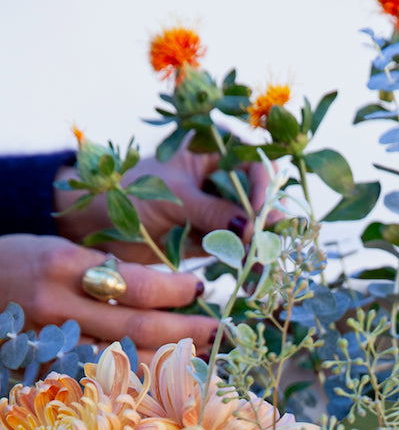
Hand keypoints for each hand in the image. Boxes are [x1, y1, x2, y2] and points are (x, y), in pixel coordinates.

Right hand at [0, 234, 217, 366]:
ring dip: (168, 364)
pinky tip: (162, 384)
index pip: (134, 284)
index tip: (199, 289)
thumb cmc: (24, 264)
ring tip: (201, 359)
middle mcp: (59, 308)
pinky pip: (100, 382)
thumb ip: (107, 270)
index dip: (173, 290)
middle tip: (216, 330)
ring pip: (122, 362)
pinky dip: (135, 384)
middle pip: (136, 327)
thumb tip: (167, 289)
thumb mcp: (62, 251)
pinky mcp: (48, 370)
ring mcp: (52, 344)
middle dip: (184, 331)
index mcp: (64, 267)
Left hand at [54, 148, 270, 262]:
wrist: (94, 223)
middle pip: (258, 198)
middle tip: (274, 246)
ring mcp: (216, 210)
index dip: (264, 186)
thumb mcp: (172, 197)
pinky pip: (235, 250)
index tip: (260, 211)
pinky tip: (251, 278)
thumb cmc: (125, 192)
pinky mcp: (210, 238)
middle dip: (269, 223)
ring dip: (260, 247)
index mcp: (210, 151)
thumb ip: (212, 212)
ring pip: (251, 227)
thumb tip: (251, 228)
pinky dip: (244, 263)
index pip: (253, 163)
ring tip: (265, 269)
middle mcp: (218, 178)